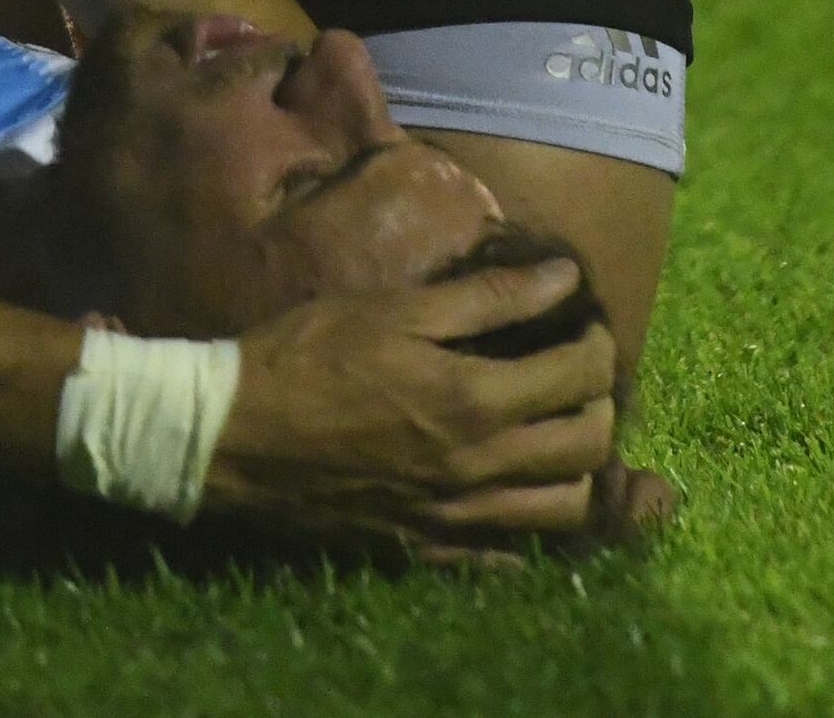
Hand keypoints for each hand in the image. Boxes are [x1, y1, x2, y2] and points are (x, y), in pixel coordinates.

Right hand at [200, 257, 619, 559]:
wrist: (232, 435)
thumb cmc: (307, 355)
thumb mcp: (394, 309)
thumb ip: (486, 297)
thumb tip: (565, 277)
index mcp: (474, 401)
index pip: (581, 376)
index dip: (597, 343)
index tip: (585, 323)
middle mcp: (479, 469)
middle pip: (589, 447)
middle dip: (601, 403)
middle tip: (579, 375)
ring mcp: (456, 518)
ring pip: (563, 509)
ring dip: (579, 468)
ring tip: (555, 432)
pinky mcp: (428, 549)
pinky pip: (512, 555)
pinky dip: (532, 526)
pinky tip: (516, 492)